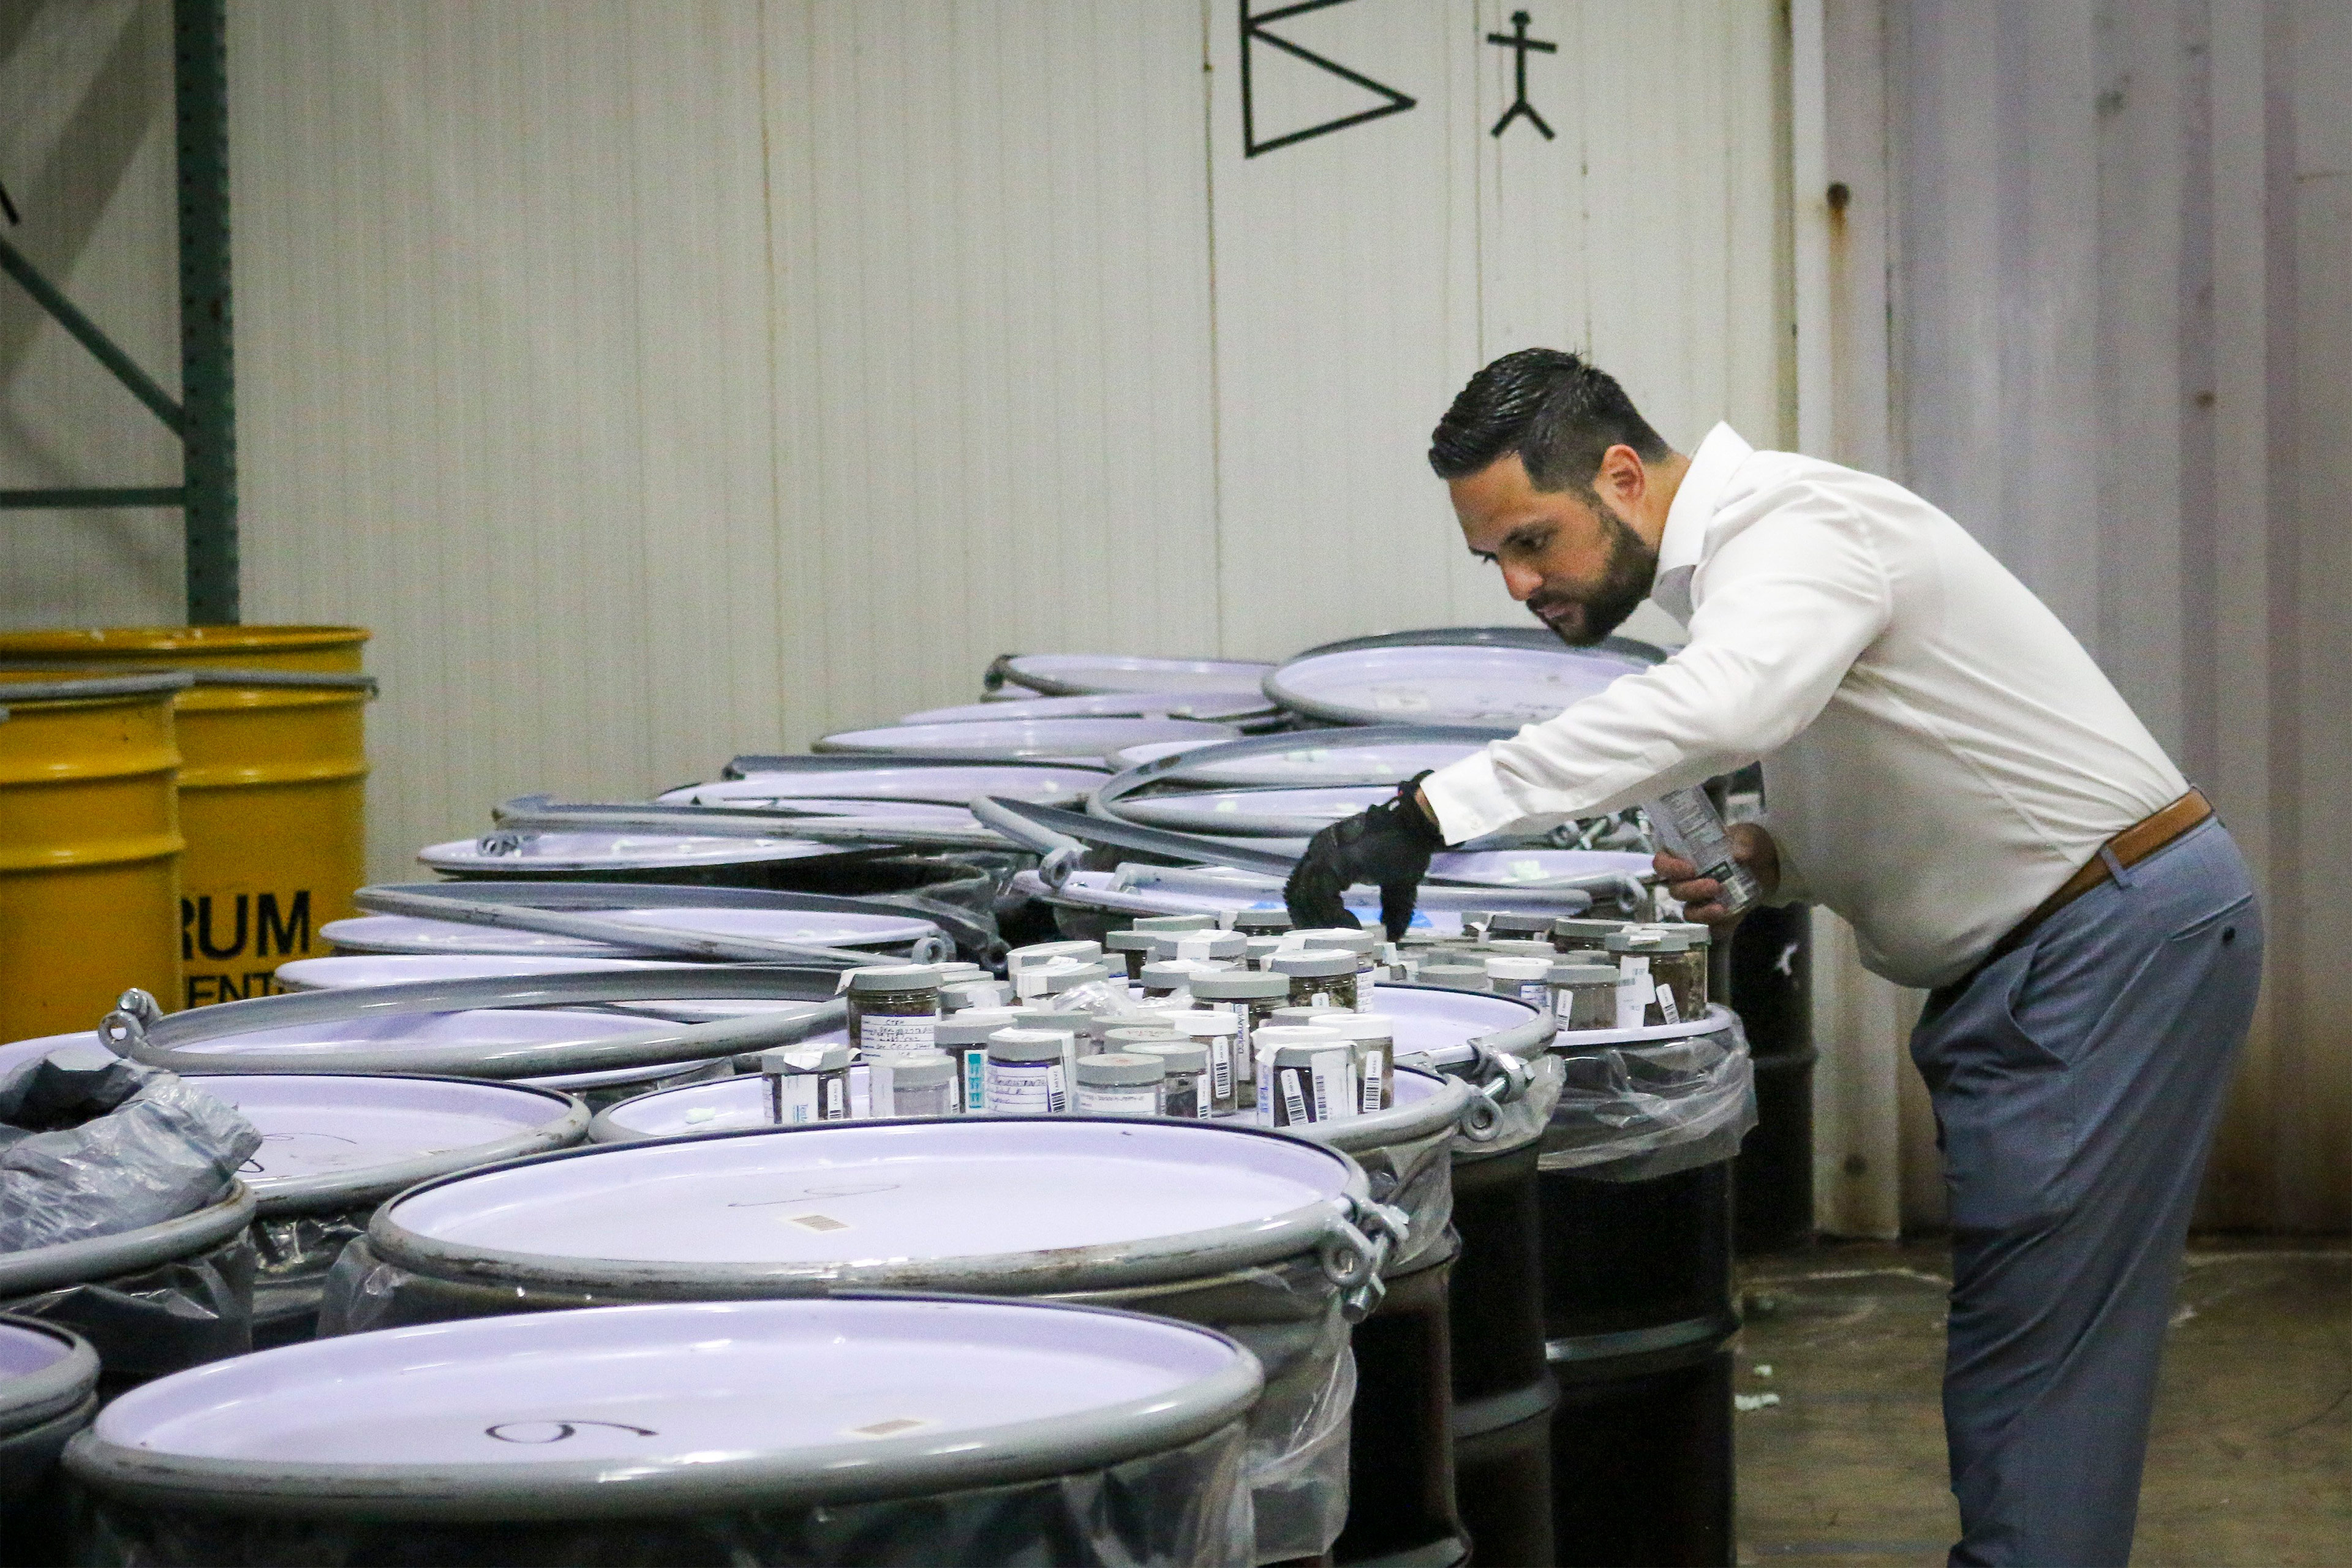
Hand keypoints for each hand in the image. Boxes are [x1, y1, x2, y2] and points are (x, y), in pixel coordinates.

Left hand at [1285, 775, 1445, 939]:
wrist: (1419, 827)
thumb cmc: (1409, 851)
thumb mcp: (1397, 887)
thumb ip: (1390, 909)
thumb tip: (1393, 936)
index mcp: (1325, 854)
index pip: (1298, 888)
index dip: (1307, 915)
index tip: (1323, 936)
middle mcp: (1318, 850)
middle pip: (1296, 894)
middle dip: (1310, 922)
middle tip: (1330, 942)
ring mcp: (1325, 853)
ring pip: (1306, 896)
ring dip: (1323, 922)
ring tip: (1346, 936)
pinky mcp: (1338, 859)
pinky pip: (1323, 894)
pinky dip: (1334, 915)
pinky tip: (1353, 926)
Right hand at [1654, 821, 1779, 927]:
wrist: (1770, 866)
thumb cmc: (1749, 845)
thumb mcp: (1749, 836)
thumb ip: (1745, 842)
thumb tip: (1739, 854)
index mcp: (1686, 855)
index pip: (1662, 862)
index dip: (1669, 867)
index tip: (1689, 869)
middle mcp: (1687, 878)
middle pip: (1674, 889)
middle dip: (1691, 890)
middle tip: (1715, 885)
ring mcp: (1700, 898)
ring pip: (1687, 910)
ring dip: (1701, 911)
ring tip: (1720, 907)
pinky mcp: (1713, 913)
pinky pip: (1705, 923)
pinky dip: (1712, 921)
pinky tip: (1725, 915)